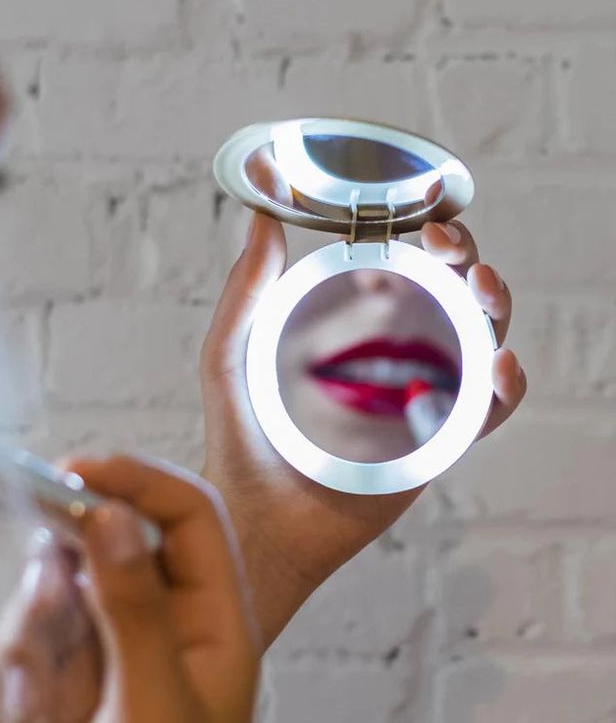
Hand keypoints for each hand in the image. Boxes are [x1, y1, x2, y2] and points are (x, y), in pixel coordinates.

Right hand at [0, 457, 258, 722]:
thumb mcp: (155, 705)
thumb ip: (136, 608)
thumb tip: (112, 517)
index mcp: (214, 616)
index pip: (190, 514)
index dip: (139, 478)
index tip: (78, 470)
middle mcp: (167, 614)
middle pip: (118, 537)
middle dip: (70, 553)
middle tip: (38, 578)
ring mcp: (114, 636)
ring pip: (64, 581)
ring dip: (38, 622)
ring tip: (43, 694)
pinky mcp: (70, 661)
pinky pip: (31, 628)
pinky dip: (17, 658)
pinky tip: (33, 707)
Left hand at [200, 154, 526, 648]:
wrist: (260, 522)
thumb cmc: (240, 442)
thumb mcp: (230, 356)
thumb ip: (245, 291)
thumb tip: (261, 217)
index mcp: (352, 330)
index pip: (404, 269)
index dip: (426, 239)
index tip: (426, 223)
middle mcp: (394, 357)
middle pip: (453, 295)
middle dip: (468, 261)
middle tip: (455, 250)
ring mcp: (421, 398)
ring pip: (482, 340)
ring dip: (496, 307)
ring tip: (482, 289)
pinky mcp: (439, 443)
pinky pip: (489, 408)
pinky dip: (507, 385)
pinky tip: (497, 365)